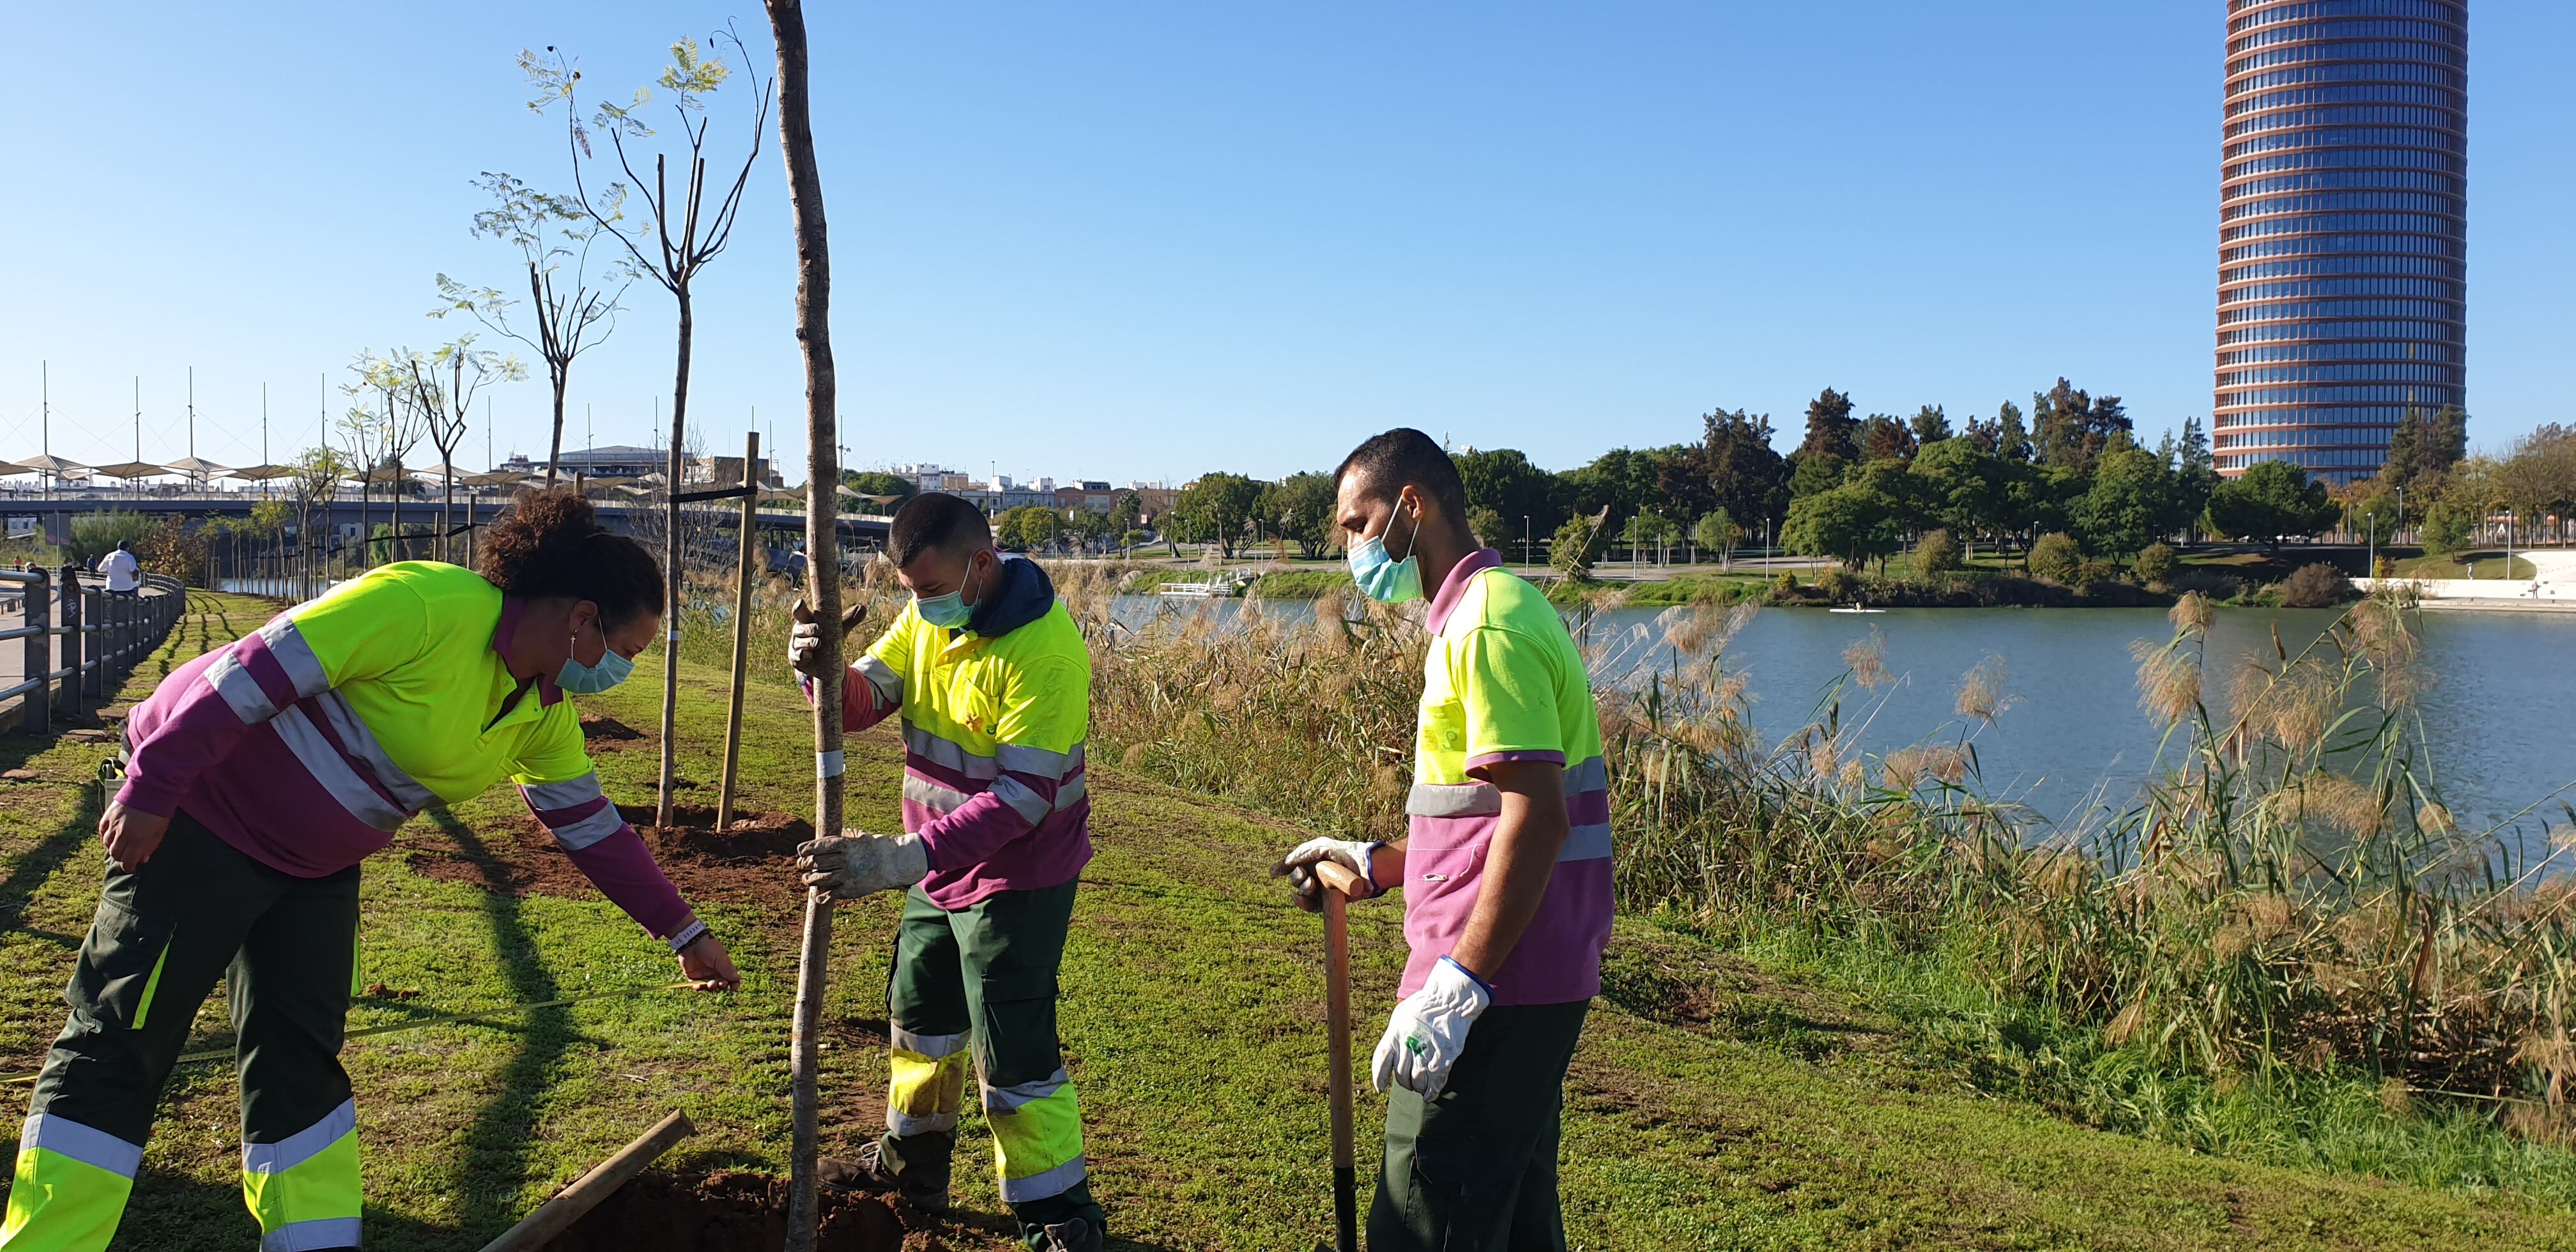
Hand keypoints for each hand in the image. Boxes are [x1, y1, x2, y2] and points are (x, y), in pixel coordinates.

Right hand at [97, 803, 169, 872]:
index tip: (131, 866)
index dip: (129, 866)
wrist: (150, 790)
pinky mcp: (107, 816)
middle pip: (115, 854)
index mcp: (138, 840)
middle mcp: (123, 834)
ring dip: (113, 848)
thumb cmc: (158, 812)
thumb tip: (142, 860)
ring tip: (120, 846)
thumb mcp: (159, 832)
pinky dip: (106, 837)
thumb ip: (150, 847)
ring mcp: (113, 825)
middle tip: (127, 856)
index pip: (127, 861)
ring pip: (107, 844)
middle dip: (121, 858)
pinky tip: (112, 837)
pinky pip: (102, 832)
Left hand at [678, 930, 740, 989]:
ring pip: (709, 986)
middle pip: (721, 983)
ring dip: (711, 987)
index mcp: (723, 966)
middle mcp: (714, 971)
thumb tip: (738, 979)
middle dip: (722, 985)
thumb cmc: (708, 948)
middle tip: (721, 983)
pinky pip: (696, 985)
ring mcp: (703, 974)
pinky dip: (698, 987)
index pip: (731, 977)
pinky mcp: (693, 975)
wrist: (691, 942)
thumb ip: (727, 970)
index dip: (734, 984)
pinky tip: (699, 986)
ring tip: (711, 984)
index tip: (734, 989)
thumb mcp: (720, 958)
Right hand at [789, 598, 866, 680]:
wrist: (823, 662)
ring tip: (817, 643)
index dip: (799, 607)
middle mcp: (799, 632)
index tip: (801, 602)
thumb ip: (850, 619)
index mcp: (807, 620)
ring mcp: (797, 646)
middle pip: (799, 627)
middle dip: (807, 628)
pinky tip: (807, 654)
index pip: (801, 612)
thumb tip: (863, 607)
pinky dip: (802, 655)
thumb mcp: (839, 629)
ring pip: (798, 643)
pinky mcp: (797, 659)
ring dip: (807, 643)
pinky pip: (797, 657)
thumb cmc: (828, 639)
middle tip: (819, 629)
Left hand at [796, 831, 928, 900]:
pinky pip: (831, 895)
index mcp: (846, 844)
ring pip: (820, 879)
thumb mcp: (860, 836)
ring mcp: (847, 875)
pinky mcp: (852, 889)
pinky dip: (822, 897)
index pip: (819, 846)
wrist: (895, 863)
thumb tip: (828, 836)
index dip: (806, 849)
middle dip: (804, 864)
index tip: (800, 851)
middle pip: (816, 863)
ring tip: (807, 879)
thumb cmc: (877, 847)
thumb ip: (844, 836)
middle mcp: (845, 859)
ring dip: (809, 880)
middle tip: (802, 865)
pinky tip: (818, 897)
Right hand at [1277, 837, 1380, 912]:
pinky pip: (1310, 906)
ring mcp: (1321, 889)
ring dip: (1301, 888)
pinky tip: (1298, 897)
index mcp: (1311, 862)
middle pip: (1296, 880)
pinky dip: (1302, 903)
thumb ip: (1301, 854)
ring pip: (1301, 893)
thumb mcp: (1319, 848)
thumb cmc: (1342, 854)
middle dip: (1296, 878)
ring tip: (1310, 884)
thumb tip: (1286, 864)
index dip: (1281, 870)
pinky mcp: (1327, 902)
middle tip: (1304, 875)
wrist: (1361, 868)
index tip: (1274, 874)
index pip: (1292, 867)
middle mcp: (1315, 875)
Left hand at [1371, 956, 1490, 1100]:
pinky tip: (1430, 1094)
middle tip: (1409, 1082)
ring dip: (1417, 1087)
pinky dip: (1431, 1092)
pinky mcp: (1444, 1058)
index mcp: (1395, 1033)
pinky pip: (1435, 1082)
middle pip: (1401, 1074)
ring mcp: (1426, 1052)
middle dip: (1404, 1082)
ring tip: (1420, 1086)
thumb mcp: (1401, 1016)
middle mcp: (1409, 1044)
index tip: (1380, 1088)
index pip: (1382, 1061)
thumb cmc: (1425, 1006)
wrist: (1451, 1000)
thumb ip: (1393, 1035)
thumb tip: (1389, 1057)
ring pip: (1416, 1081)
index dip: (1379, 1078)